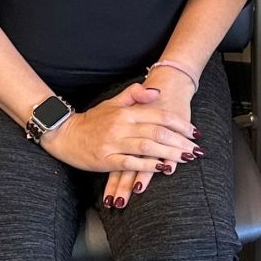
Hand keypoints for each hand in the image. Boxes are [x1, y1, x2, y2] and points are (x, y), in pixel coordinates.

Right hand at [44, 82, 198, 176]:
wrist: (64, 134)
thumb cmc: (92, 120)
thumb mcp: (112, 102)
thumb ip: (134, 94)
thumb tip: (156, 91)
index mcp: (125, 112)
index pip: (160, 115)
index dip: (180, 124)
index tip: (195, 132)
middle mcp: (121, 126)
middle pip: (158, 133)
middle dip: (181, 142)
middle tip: (197, 149)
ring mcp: (113, 143)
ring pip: (148, 148)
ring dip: (170, 154)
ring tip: (186, 159)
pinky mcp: (106, 160)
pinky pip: (131, 163)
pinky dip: (148, 166)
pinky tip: (163, 169)